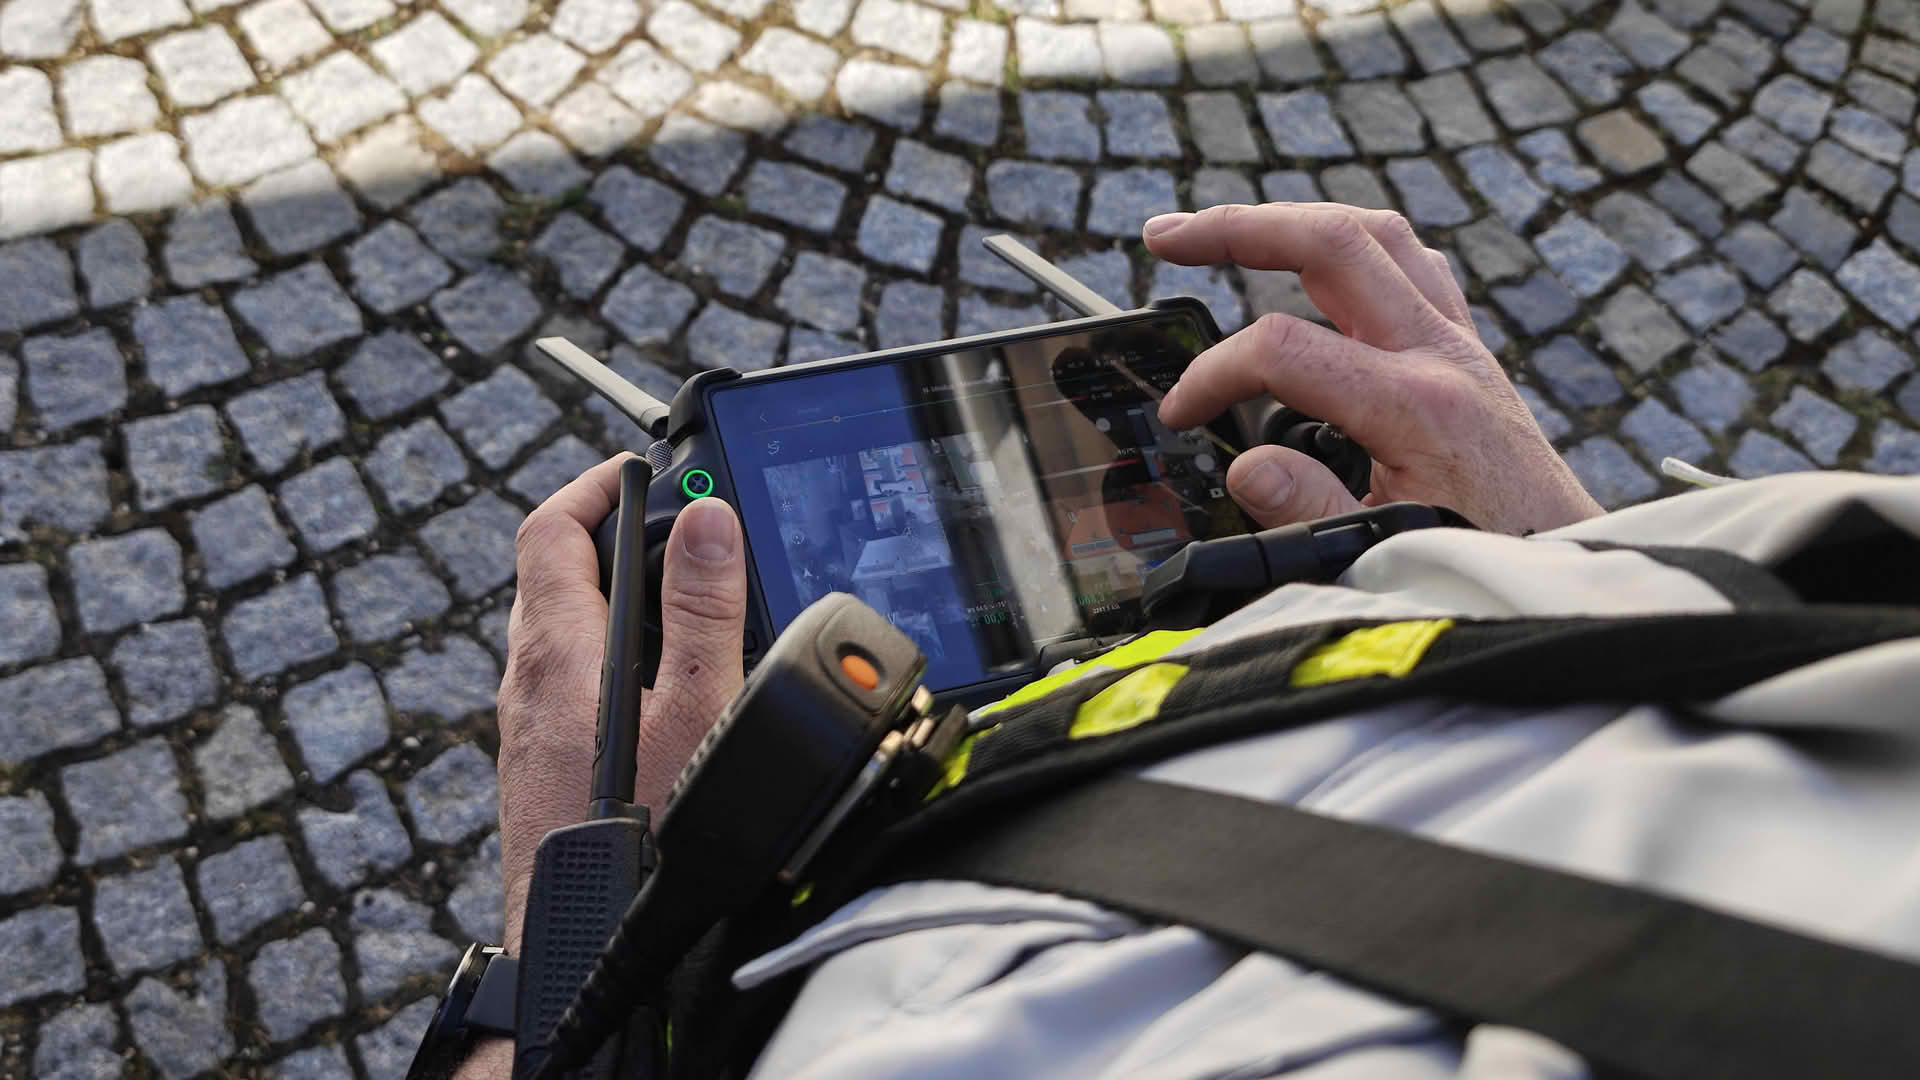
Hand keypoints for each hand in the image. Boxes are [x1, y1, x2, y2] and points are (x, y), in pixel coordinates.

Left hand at [457, 455, 747, 1077]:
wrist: (580, 942)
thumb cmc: (638, 837)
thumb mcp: (694, 709)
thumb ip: (704, 612)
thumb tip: (707, 520)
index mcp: (554, 650)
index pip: (550, 529)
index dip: (594, 485)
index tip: (644, 468)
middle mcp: (528, 681)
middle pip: (555, 574)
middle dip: (618, 537)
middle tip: (683, 527)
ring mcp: (530, 726)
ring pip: (565, 630)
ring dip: (620, 598)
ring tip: (691, 602)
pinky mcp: (544, 766)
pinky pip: (573, 681)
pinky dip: (617, 656)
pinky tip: (671, 691)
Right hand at [1145, 204, 1601, 535]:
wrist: (1568, 563)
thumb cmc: (1486, 560)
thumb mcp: (1389, 551)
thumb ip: (1310, 510)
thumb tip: (1246, 468)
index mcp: (1416, 403)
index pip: (1283, 350)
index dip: (1213, 377)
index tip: (1179, 415)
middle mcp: (1441, 353)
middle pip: (1333, 243)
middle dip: (1239, 228)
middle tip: (1167, 238)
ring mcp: (1459, 342)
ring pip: (1377, 236)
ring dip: (1295, 221)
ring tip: (1229, 229)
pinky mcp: (1468, 350)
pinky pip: (1411, 264)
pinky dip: (1354, 249)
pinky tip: (1316, 265)